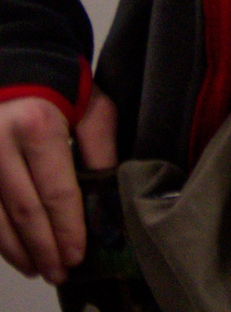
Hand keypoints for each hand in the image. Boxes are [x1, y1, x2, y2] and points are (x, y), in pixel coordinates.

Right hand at [0, 89, 115, 284]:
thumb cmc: (61, 88)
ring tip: (39, 269)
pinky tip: (14, 251)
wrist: (18, 66)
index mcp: (37, 127)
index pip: (56, 191)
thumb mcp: (92, 107)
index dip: (67, 227)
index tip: (78, 253)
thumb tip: (108, 193)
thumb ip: (100, 148)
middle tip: (60, 272)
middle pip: (24, 211)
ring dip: (17, 250)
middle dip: (44, 247)